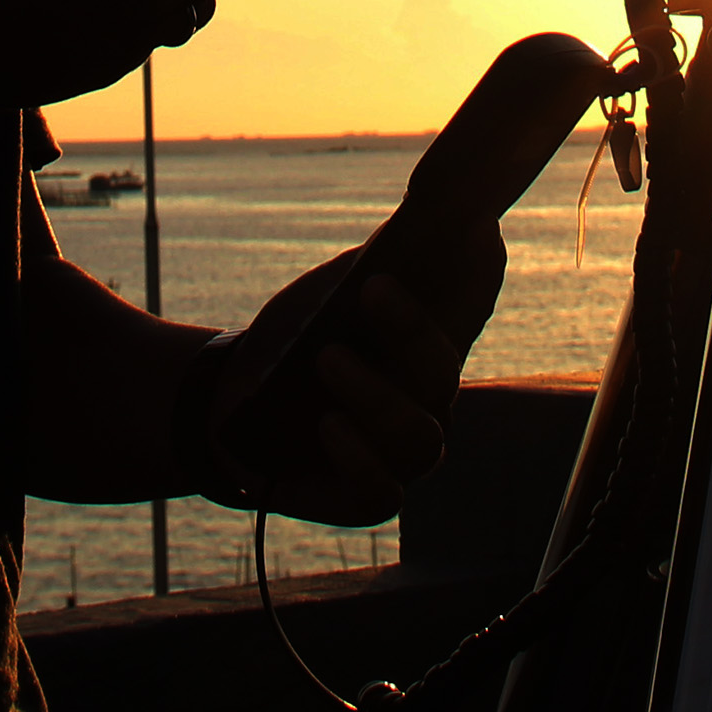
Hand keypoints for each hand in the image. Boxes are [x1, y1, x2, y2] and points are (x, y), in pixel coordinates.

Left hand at [200, 219, 502, 525]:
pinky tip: (328, 425)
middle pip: (442, 369)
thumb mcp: (328, 294)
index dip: (483, 271)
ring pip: (418, 433)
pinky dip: (356, 456)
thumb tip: (419, 215)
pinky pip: (381, 488)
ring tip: (327, 358)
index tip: (479, 226)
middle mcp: (428, 400)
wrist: (228, 402)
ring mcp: (404, 453)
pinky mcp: (370, 496)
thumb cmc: (292, 340)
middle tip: (372, 288)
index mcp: (427, 341)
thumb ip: (372, 262)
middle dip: (413, 328)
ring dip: (375, 393)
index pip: (471, 306)